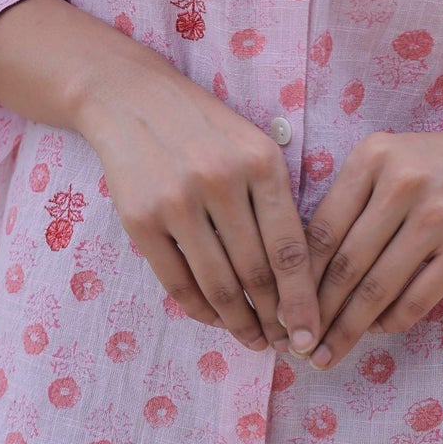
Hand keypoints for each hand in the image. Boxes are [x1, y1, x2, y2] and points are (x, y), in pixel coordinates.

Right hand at [76, 62, 320, 353]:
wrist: (131, 99)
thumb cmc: (206, 129)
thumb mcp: (253, 147)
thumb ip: (276, 203)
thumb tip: (299, 282)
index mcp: (262, 163)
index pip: (291, 249)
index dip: (303, 301)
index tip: (311, 335)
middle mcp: (222, 182)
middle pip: (256, 273)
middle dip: (274, 319)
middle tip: (284, 344)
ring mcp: (178, 202)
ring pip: (218, 285)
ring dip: (239, 323)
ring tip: (254, 339)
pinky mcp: (141, 220)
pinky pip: (177, 282)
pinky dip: (200, 310)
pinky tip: (215, 318)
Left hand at [300, 70, 442, 368]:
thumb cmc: (441, 165)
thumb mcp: (390, 161)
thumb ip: (351, 202)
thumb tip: (305, 274)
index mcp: (372, 158)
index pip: (322, 231)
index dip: (296, 280)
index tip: (282, 312)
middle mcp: (401, 184)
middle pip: (345, 265)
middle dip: (317, 314)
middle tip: (298, 347)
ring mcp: (437, 216)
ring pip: (377, 288)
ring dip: (348, 329)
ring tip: (329, 354)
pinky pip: (416, 298)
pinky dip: (391, 322)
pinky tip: (377, 330)